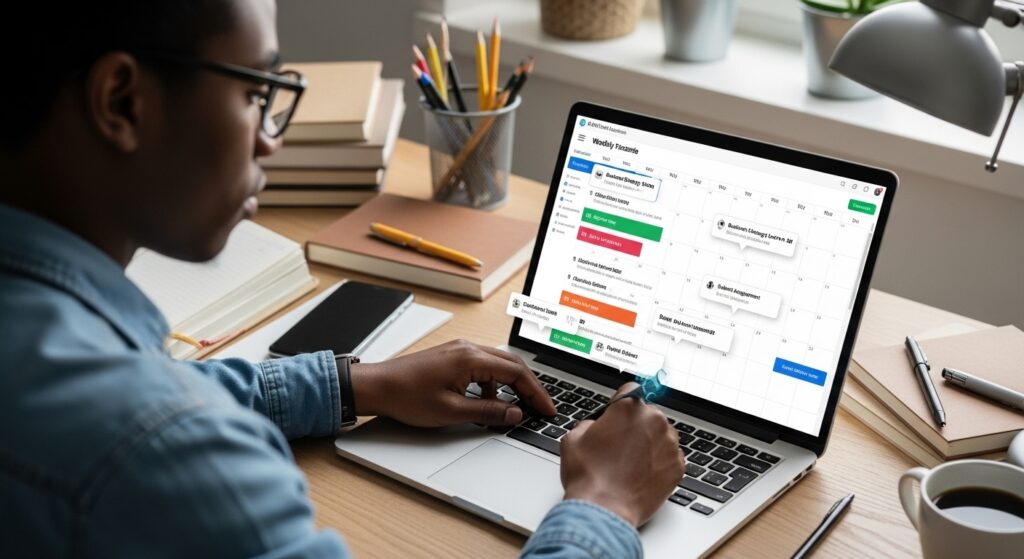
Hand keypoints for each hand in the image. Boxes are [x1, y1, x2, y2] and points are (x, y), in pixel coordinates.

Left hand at [349, 339, 557, 426]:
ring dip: (511, 384)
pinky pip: (483, 366)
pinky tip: (488, 401)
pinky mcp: (452, 356)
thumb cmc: (407, 396)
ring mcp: (460, 350)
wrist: (377, 387)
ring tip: (516, 407)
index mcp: (471, 358)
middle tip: (541, 407)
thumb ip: (488, 411)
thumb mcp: (452, 411)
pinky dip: (492, 383)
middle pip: (512, 364)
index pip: (516, 373)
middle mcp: (468, 348)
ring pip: (498, 364)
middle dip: (529, 387)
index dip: (536, 393)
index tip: (547, 409)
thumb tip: (515, 413)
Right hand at [559, 382, 684, 526]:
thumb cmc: (588, 475)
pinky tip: (642, 474)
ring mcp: (669, 444)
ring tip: (631, 464)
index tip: (618, 415)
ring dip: (650, 444)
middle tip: (620, 447)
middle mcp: (654, 420)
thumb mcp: (573, 438)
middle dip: (636, 427)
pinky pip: (670, 457)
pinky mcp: (678, 466)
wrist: (604, 510)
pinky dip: (659, 463)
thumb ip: (589, 423)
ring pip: (661, 435)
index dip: (621, 404)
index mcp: (628, 406)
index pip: (630, 390)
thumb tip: (597, 426)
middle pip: (648, 414)